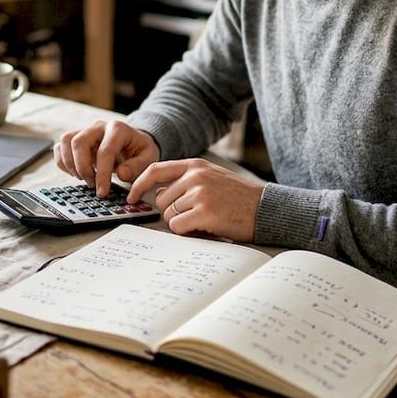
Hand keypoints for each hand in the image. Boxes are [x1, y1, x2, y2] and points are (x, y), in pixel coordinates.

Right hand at [54, 120, 160, 197]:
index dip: (102, 174)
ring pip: (65, 141)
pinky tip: (76, 173)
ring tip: (84, 178)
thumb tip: (121, 174)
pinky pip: (60, 147)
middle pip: (79, 142)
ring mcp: (85, 130)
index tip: (102, 192)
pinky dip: (63, 162)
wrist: (133, 141)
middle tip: (92, 184)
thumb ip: (138, 166)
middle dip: (83, 168)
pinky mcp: (76, 138)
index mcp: (118, 129)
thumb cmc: (140, 149)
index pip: (104, 151)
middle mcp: (98, 126)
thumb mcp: (149, 157)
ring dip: (71, 164)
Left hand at [128, 158, 265, 241]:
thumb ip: (185, 181)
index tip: (131, 196)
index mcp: (195, 165)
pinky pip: (178, 227)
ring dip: (182, 223)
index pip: (155, 170)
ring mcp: (200, 193)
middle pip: (161, 200)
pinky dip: (188, 232)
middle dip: (173, 213)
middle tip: (195, 216)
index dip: (139, 184)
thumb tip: (158, 193)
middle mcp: (195, 176)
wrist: (265, 208)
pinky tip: (205, 227)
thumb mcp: (211, 178)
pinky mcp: (204, 212)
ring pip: (169, 216)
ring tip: (204, 220)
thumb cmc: (238, 197)